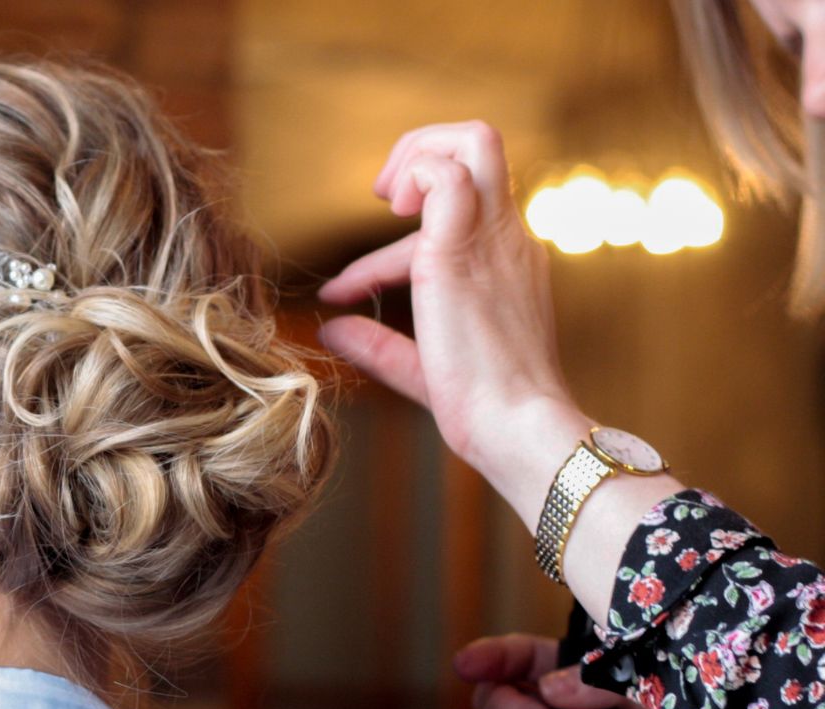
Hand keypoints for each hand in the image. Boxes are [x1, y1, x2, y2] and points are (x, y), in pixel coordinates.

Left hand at [316, 121, 583, 517]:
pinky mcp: (464, 250)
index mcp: (507, 262)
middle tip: (382, 198)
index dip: (387, 247)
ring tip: (384, 200)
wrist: (519, 427)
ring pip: (475, 141)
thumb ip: (377, 346)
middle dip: (423, 148)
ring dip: (417, 155)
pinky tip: (387, 216)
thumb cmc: (484, 408)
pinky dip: (412, 178)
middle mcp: (508, 239)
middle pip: (483, 145)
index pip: (452, 220)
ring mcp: (492, 238)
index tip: (344, 289)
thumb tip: (330, 330)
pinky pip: (448, 175)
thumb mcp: (421, 367)